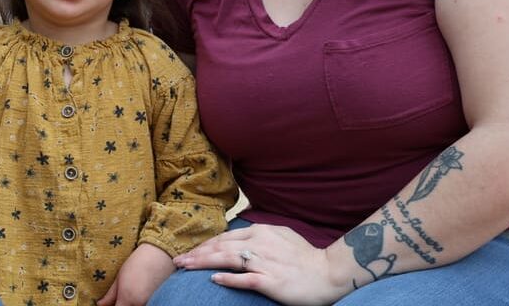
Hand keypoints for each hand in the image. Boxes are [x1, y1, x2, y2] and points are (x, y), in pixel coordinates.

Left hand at [97, 243, 175, 305]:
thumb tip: (100, 304)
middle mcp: (140, 305)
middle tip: (119, 300)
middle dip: (122, 305)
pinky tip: (139, 294)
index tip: (110, 304)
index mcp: (128, 299)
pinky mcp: (159, 300)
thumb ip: (110, 295)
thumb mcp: (120, 277)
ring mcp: (151, 303)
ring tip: (131, 294)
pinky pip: (147, 305)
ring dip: (132, 304)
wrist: (160, 255)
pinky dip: (141, 302)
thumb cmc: (137, 263)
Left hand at [172, 224, 348, 305]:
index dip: (205, 244)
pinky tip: (213, 279)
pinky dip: (228, 279)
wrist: (330, 272)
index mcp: (261, 231)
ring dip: (203, 263)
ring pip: (227, 260)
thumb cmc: (305, 256)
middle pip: (221, 247)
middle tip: (177, 261)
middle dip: (196, 253)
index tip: (190, 251)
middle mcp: (260, 244)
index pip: (225, 236)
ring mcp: (265, 263)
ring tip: (185, 267)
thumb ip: (260, 232)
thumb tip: (243, 228)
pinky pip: (245, 279)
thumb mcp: (281, 234)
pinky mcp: (271, 281)